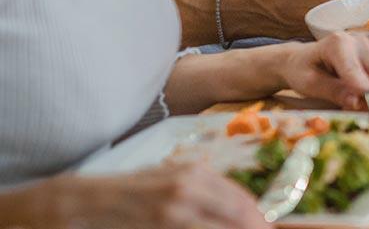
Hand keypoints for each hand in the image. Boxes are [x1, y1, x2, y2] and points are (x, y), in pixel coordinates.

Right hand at [38, 162, 268, 227]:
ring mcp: (173, 210)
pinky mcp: (161, 224)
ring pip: (223, 225)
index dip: (258, 219)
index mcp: (193, 173)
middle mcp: (187, 187)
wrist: (82, 201)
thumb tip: (239, 207)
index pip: (241, 199)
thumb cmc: (127, 192)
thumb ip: (200, 189)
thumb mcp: (166, 179)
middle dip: (255, 228)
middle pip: (238, 215)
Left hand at [275, 32, 368, 110]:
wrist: (301, 60)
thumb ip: (333, 91)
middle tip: (363, 112)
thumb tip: (357, 101)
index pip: (353, 68)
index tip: (367, 105)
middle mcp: (356, 40)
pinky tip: (364, 95)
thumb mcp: (310, 84)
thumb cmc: (302, 71)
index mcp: (337, 43)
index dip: (361, 88)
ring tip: (361, 105)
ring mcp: (367, 46)